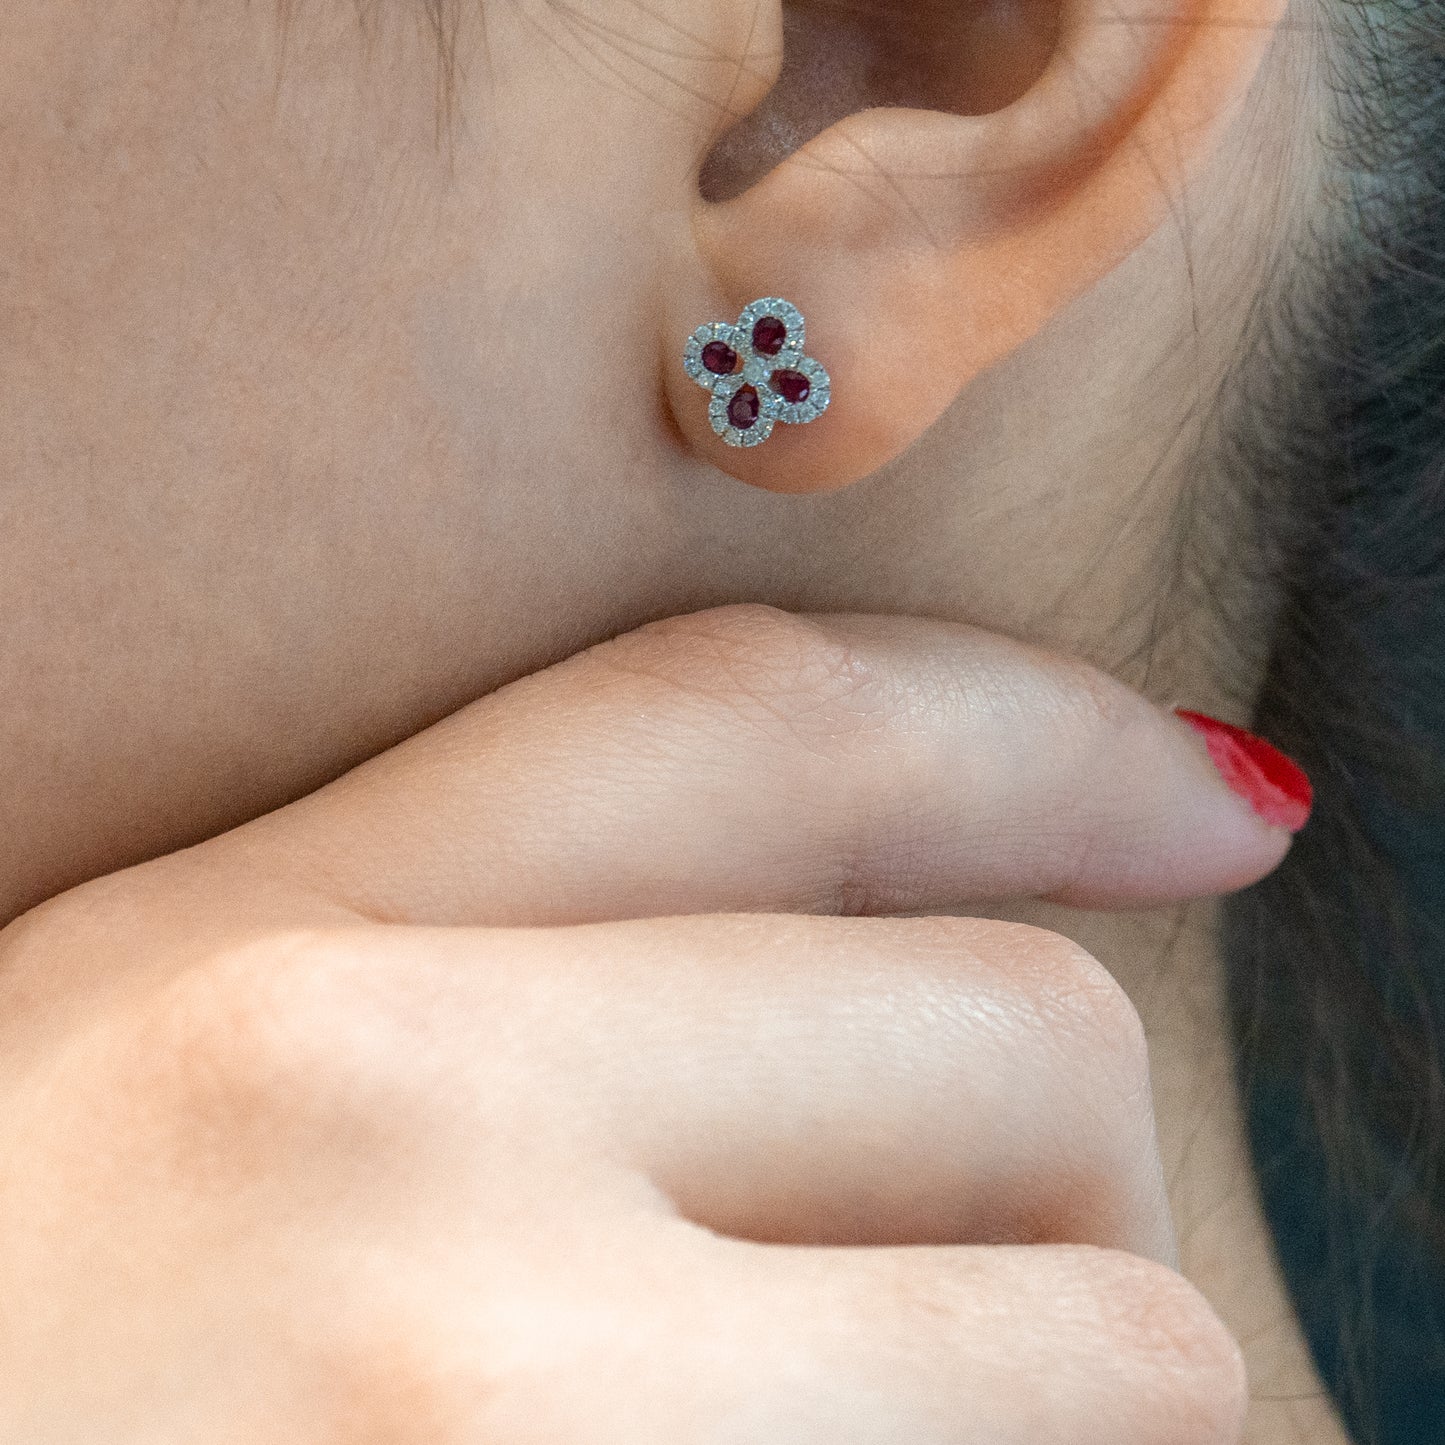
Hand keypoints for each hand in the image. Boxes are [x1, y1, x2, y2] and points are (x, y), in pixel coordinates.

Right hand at [0, 606, 1282, 1442]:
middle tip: (958, 1309)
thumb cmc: (54, 1399)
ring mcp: (516, 1415)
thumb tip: (922, 965)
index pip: (759, 728)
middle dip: (1076, 1179)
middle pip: (1024, 1038)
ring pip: (1121, 1349)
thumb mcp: (198, 1131)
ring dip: (1073, 1394)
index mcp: (254, 970)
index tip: (1209, 797)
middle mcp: (372, 1134)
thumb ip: (516, 992)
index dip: (1040, 733)